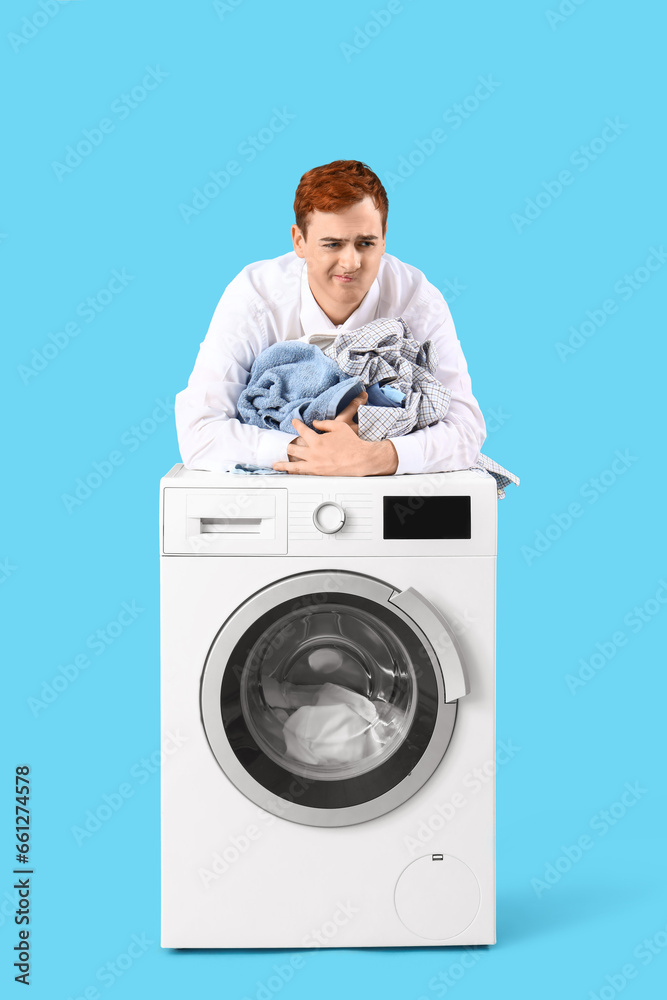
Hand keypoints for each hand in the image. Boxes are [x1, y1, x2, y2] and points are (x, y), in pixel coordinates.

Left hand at [272, 393, 397, 476]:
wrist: (361, 459)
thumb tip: (315, 423)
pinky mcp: (319, 474)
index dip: (296, 424)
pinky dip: (296, 473)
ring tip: (276, 465)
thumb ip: (325, 423)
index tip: (294, 422)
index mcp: (317, 440)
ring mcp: (315, 466)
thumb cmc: (352, 443)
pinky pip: (304, 474)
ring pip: (294, 466)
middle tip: (283, 444)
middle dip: (287, 446)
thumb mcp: (339, 426)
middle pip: (293, 450)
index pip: (302, 430)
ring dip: (283, 465)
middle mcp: (313, 454)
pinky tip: (291, 473)